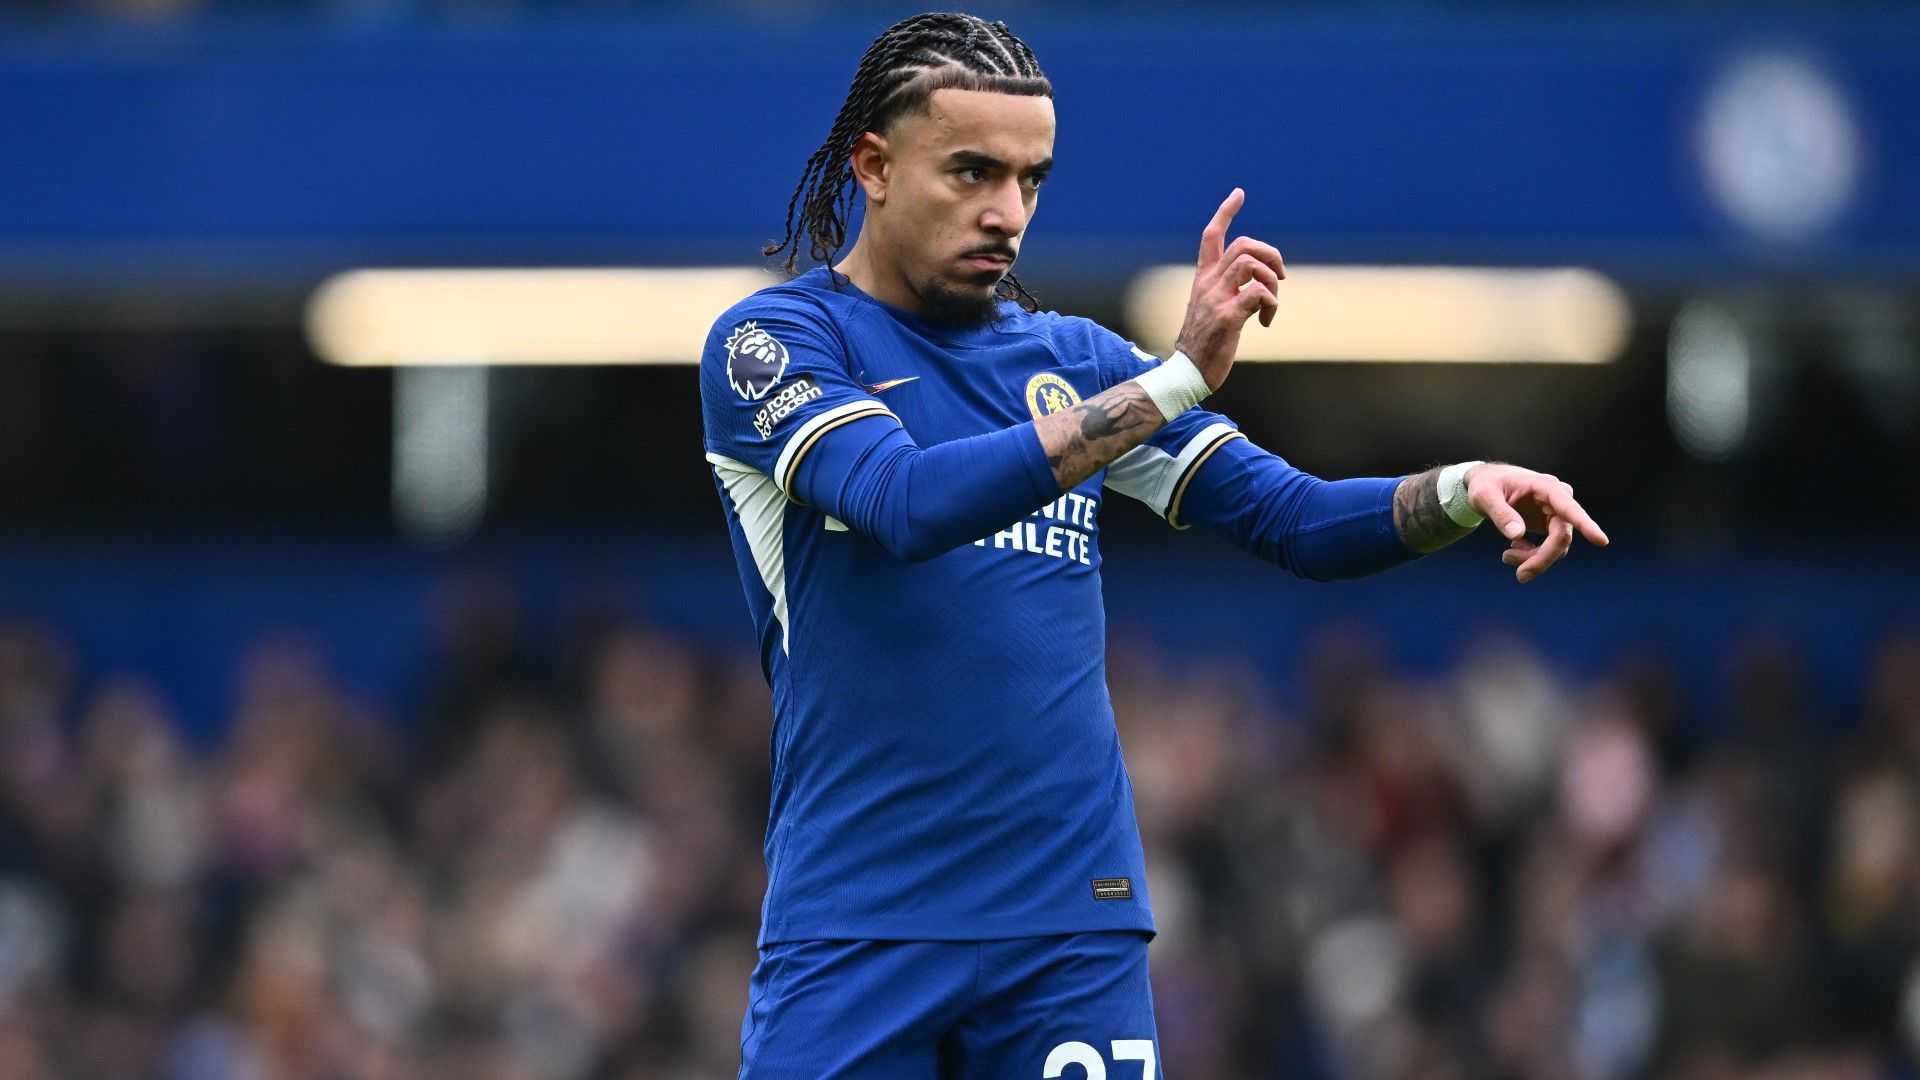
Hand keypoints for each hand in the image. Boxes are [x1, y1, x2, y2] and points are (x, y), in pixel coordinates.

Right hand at [1173, 188, 1286, 390]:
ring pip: (1251, 264)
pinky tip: (1266, 322)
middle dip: (1270, 254)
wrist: (1186, 372)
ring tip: (1272, 303)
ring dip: (1272, 280)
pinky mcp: (1227, 318)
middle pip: (1243, 246)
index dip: (1225, 212)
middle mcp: (1208, 284)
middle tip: (1281, 277)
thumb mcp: (1211, 309)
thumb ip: (1228, 291)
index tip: (1238, 194)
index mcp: (1203, 279)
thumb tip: (1258, 285)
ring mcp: (1217, 299)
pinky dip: (1271, 305)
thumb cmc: (1203, 344)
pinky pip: (1259, 294)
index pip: (1212, 236)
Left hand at [1466, 464, 1609, 583]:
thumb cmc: (1485, 485)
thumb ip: (1500, 514)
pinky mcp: (1552, 524)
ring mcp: (1557, 513)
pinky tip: (1513, 550)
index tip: (1601, 541)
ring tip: (1506, 556)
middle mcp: (1557, 499)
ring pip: (1558, 546)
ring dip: (1534, 559)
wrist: (1487, 482)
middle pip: (1561, 536)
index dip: (1585, 525)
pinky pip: (1551, 548)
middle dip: (1542, 559)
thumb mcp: (1484, 497)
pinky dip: (1533, 556)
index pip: (1568, 507)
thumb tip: (1517, 535)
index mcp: (1544, 486)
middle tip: (1520, 576)